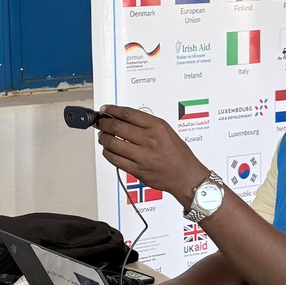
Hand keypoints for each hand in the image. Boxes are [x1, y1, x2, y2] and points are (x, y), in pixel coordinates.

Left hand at [95, 106, 209, 206]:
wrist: (185, 175)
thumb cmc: (178, 154)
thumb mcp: (166, 130)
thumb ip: (146, 124)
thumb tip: (125, 118)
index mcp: (157, 127)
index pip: (128, 114)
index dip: (112, 110)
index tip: (105, 110)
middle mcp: (149, 140)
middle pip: (117, 127)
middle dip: (104, 123)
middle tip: (100, 123)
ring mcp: (142, 156)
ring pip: (112, 143)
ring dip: (103, 138)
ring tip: (102, 136)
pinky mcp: (136, 169)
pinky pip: (115, 159)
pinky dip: (107, 153)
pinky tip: (107, 150)